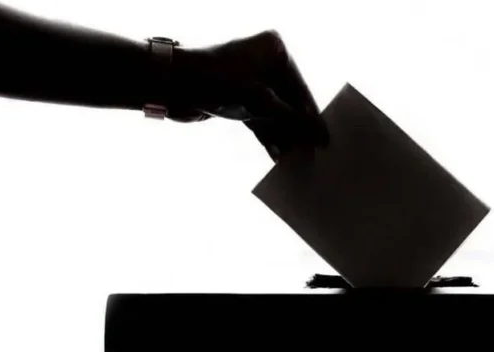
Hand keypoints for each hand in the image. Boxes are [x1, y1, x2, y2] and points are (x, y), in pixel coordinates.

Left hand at [169, 30, 328, 159]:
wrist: (168, 85)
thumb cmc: (214, 80)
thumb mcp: (258, 101)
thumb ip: (290, 119)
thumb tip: (318, 136)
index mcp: (273, 50)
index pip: (300, 87)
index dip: (311, 115)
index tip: (324, 139)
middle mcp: (264, 63)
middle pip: (289, 102)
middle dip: (297, 129)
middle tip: (312, 153)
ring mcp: (251, 82)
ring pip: (275, 114)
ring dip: (283, 136)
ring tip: (296, 159)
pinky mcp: (239, 100)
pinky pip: (260, 120)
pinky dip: (267, 136)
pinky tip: (277, 155)